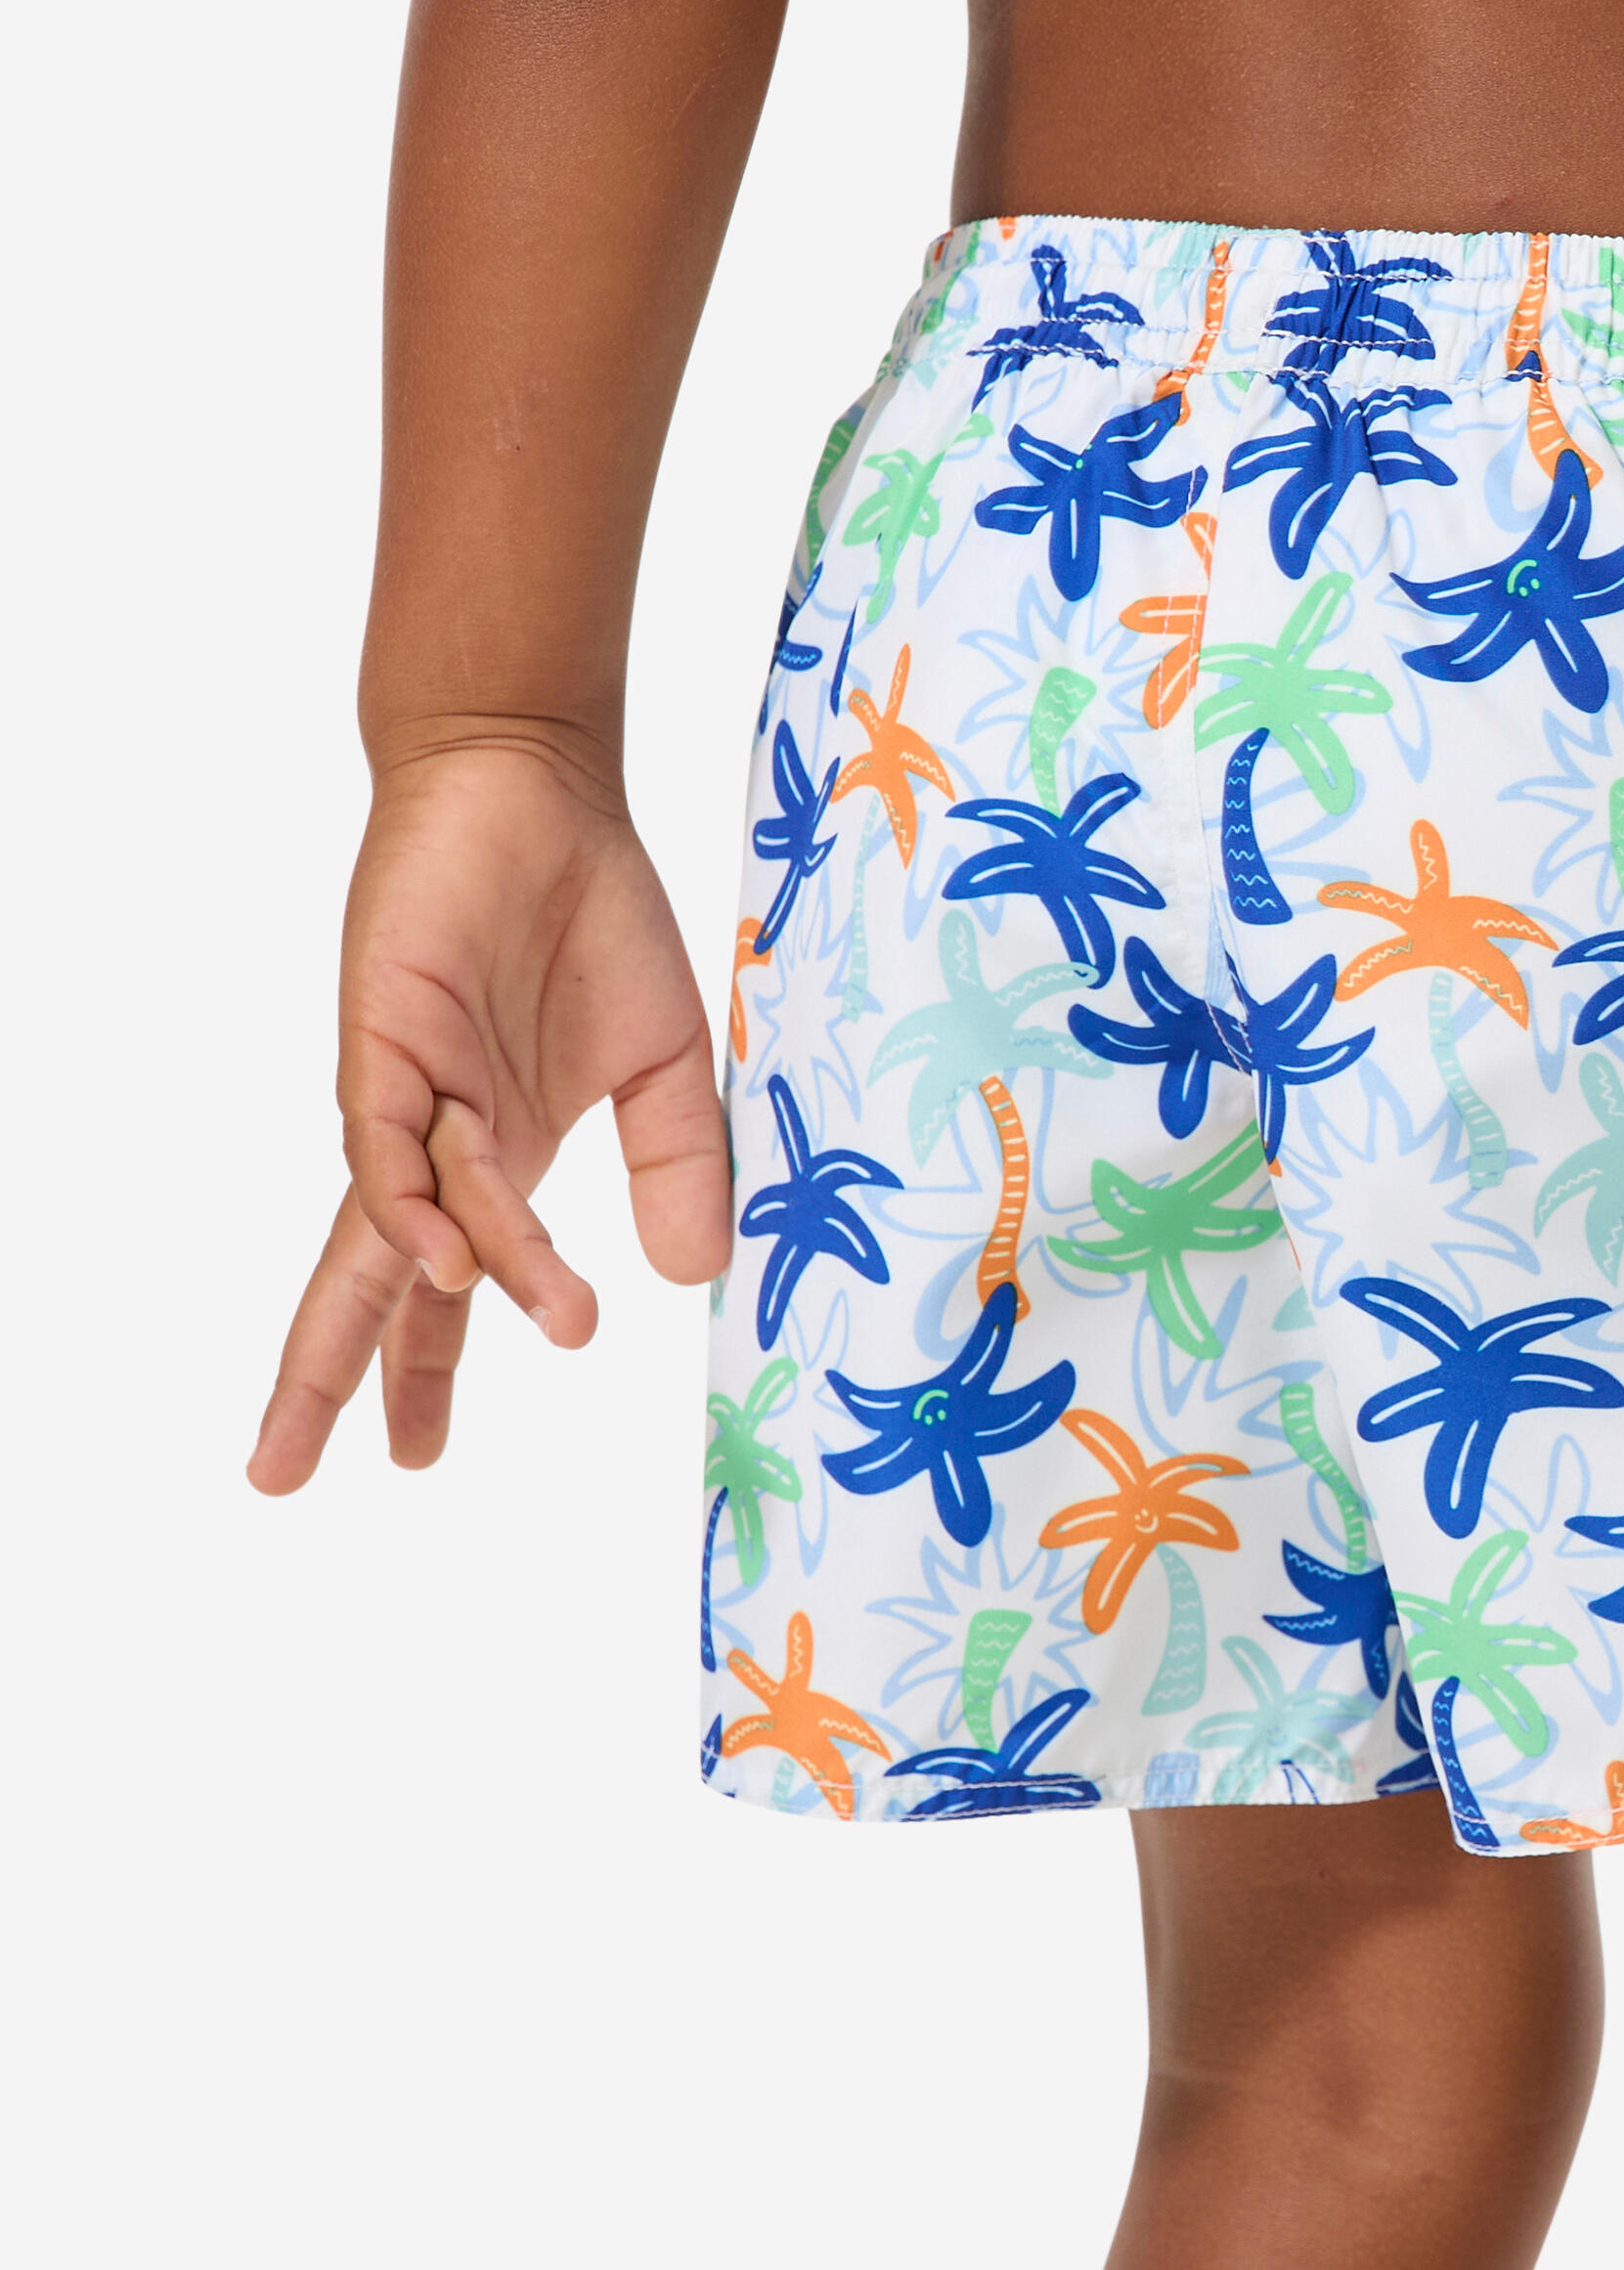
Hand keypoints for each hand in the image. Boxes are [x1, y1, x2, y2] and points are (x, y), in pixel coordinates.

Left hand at [248, 735, 731, 1492]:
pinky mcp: (384, 1037)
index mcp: (493, 1149)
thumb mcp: (668, 1062)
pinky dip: (419, 1204)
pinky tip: (453, 1257)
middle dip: (328, 1379)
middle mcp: (433, 1137)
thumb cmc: (593, 911)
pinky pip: (392, 1142)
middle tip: (281, 1480)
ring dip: (471, 1280)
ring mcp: (403, 1090)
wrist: (537, 789)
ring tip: (550, 1318)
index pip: (448, 1284)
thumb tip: (695, 1278)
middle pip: (370, 1281)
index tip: (412, 1459)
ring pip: (413, 1219)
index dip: (426, 1368)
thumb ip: (678, 1167)